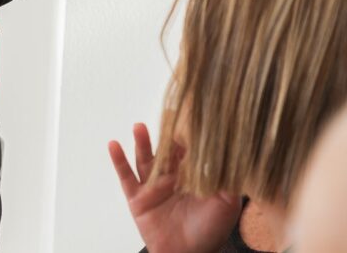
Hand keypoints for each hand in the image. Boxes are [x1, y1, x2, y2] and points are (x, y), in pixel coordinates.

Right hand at [108, 123, 240, 252]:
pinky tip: (114, 145)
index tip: (189, 116)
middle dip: (165, 133)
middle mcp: (171, 178)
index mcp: (192, 176)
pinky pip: (125, 176)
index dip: (188, 134)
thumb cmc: (210, 232)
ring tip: (139, 126)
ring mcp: (152, 187)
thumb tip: (232, 152)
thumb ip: (227, 178)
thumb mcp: (226, 203)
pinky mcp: (137, 198)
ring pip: (145, 158)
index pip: (188, 149)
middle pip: (165, 150)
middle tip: (165, 113)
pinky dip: (118, 160)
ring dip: (142, 142)